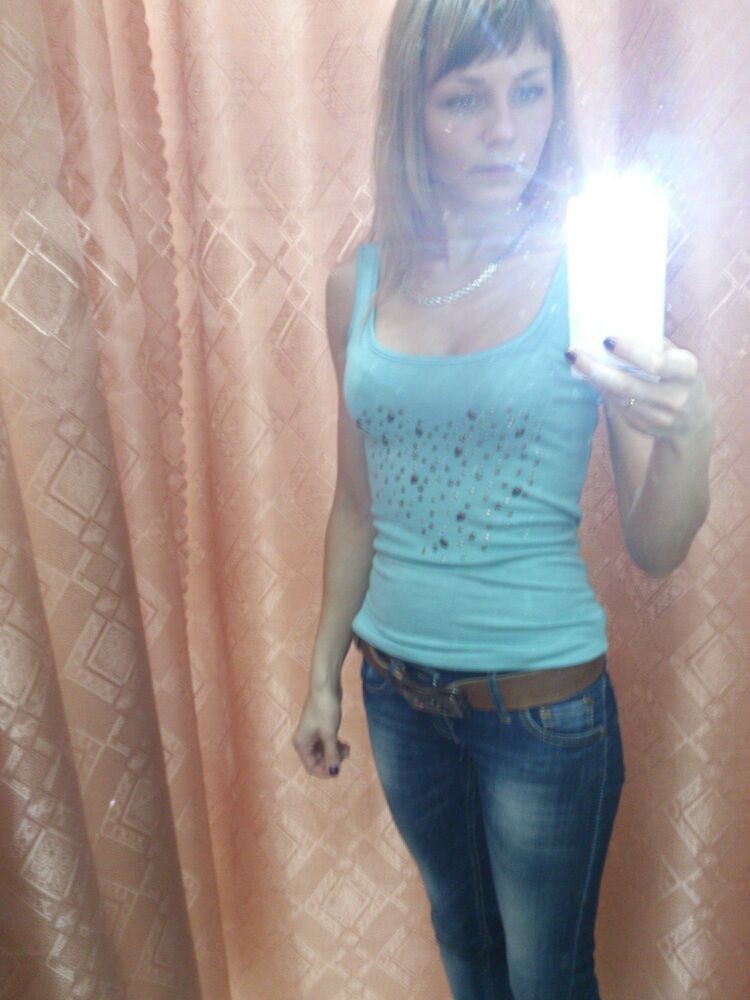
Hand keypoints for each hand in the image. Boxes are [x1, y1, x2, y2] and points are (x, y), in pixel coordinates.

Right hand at [293, 685, 349, 778]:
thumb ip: (331, 755)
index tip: (339, 769)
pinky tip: (345, 744)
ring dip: (336, 753)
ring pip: (324, 752)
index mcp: (302, 744)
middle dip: (332, 760)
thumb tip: (334, 772)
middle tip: (346, 754)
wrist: (326, 687)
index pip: (311, 767)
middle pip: (318, 761)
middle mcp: (305, 741)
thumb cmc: (325, 709)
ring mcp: (312, 735)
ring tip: (347, 748)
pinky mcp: (321, 728)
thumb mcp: (329, 734)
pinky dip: (335, 746)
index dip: (325, 771)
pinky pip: (327, 744)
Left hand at [566, 337, 711, 438]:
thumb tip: (621, 321)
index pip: (655, 362)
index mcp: (686, 371)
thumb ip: (656, 344)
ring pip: (617, 396)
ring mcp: (658, 416)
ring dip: (593, 379)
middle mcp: (674, 397)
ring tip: (575, 361)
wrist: (693, 421)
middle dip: (596, 369)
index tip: (606, 340)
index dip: (629, 352)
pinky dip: (601, 390)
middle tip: (573, 354)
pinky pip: (616, 406)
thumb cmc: (679, 378)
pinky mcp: (643, 426)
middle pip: (627, 384)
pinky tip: (590, 377)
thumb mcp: (679, 359)